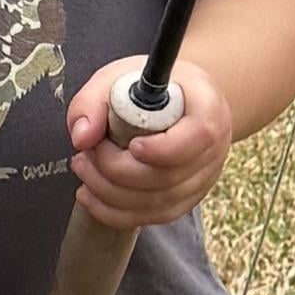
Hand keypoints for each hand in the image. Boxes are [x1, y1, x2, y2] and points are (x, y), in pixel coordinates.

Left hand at [66, 56, 233, 226]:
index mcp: (207, 108)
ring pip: (157, 203)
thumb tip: (82, 136)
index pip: (197, 137)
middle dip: (116, 170)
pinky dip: (116, 212)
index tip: (130, 145)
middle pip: (168, 177)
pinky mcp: (186, 199)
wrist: (176, 101)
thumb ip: (94, 101)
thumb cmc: (149, 88)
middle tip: (87, 153)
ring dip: (109, 192)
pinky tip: (91, 195)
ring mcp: (202, 178)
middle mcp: (212, 148)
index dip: (161, 149)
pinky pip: (152, 217)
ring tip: (84, 168)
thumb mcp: (119, 77)